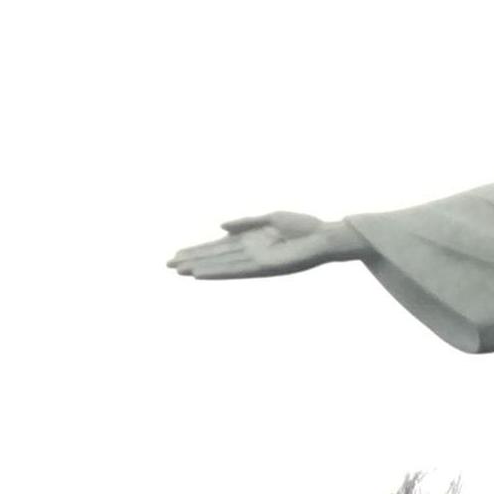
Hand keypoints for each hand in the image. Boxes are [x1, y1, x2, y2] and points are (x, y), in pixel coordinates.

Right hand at [167, 213, 360, 278]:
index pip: (218, 248)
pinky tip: (202, 274)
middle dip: (193, 261)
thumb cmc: (304, 227)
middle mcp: (251, 253)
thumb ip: (245, 223)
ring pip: (222, 266)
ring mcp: (256, 261)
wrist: (325, 236)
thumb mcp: (270, 219)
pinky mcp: (265, 267)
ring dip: (200, 268)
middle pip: (216, 257)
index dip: (198, 251)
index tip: (178, 254)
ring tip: (179, 271)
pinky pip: (237, 271)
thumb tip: (221, 228)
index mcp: (250, 240)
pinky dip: (218, 272)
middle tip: (168, 265)